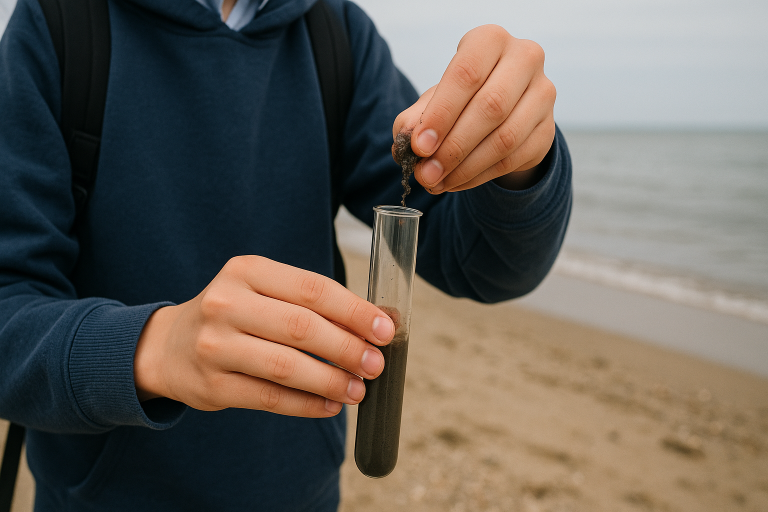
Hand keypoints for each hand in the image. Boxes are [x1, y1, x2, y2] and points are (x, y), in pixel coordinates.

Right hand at [133, 256, 394, 417]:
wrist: (169, 346)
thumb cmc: (236, 315)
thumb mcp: (263, 291)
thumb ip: (311, 303)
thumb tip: (377, 324)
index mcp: (247, 271)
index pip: (313, 289)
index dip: (355, 311)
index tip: (386, 330)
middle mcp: (226, 303)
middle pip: (302, 328)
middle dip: (348, 348)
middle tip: (376, 365)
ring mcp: (215, 346)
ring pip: (286, 367)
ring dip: (331, 381)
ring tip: (358, 390)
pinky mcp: (212, 386)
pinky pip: (270, 398)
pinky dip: (307, 404)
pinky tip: (330, 405)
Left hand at [393, 25, 555, 192]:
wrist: (503, 109)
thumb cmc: (462, 97)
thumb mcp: (435, 100)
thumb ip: (415, 119)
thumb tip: (407, 144)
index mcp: (490, 40)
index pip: (466, 74)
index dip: (441, 114)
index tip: (419, 146)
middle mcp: (525, 59)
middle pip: (490, 107)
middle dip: (453, 146)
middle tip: (426, 173)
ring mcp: (543, 94)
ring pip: (505, 137)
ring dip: (466, 167)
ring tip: (438, 182)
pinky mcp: (547, 129)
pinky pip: (514, 158)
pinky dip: (480, 175)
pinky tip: (457, 182)